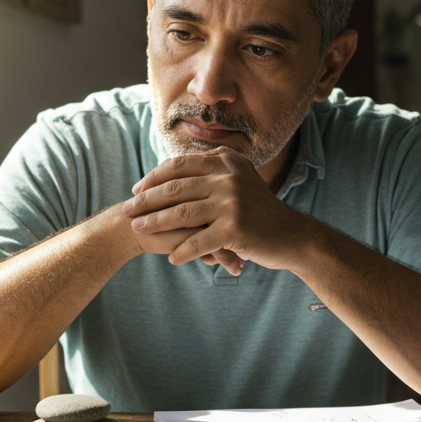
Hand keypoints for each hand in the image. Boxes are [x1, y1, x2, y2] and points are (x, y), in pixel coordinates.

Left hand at [121, 147, 310, 271]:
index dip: (154, 177)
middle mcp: (229, 178)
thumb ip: (213, 170)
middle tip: (126, 210)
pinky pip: (198, 242)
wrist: (293, 236)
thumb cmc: (261, 212)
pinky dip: (182, 252)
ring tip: (138, 231)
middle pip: (176, 188)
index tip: (136, 189)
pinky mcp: (234, 228)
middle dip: (147, 200)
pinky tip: (171, 258)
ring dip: (155, 223)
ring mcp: (232, 203)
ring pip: (182, 214)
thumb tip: (175, 169)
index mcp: (227, 162)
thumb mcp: (240, 180)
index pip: (180, 166)